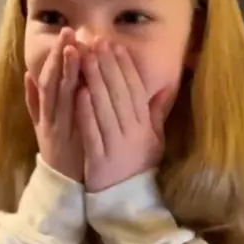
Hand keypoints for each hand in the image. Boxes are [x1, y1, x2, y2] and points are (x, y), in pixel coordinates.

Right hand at [25, 29, 83, 182]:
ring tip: (72, 50)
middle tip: (69, 33)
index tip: (67, 33)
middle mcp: (49, 115)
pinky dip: (68, 104)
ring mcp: (55, 128)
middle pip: (53, 80)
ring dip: (64, 72)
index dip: (58, 55)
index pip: (52, 76)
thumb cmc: (61, 150)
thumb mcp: (44, 125)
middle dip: (60, 56)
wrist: (62, 185)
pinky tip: (77, 87)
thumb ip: (35, 102)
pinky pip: (64, 120)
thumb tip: (28, 75)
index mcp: (48, 109)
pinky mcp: (61, 142)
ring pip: (58, 95)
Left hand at [76, 41, 165, 192]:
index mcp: (145, 126)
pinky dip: (86, 112)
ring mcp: (116, 146)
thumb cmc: (139, 165)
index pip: (135, 90)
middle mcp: (132, 133)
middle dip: (108, 66)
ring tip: (85, 58)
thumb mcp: (154, 139)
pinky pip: (93, 132)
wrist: (127, 201)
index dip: (125, 67)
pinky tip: (79, 93)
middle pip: (119, 94)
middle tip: (97, 42)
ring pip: (105, 109)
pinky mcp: (99, 160)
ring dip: (95, 81)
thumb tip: (165, 86)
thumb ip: (157, 112)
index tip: (115, 45)